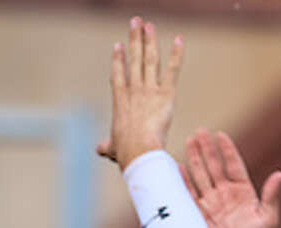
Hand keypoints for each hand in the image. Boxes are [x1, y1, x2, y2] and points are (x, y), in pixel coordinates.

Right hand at [97, 17, 184, 169]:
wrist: (139, 150)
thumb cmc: (125, 153)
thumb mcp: (112, 148)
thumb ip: (107, 146)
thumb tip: (100, 150)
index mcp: (120, 102)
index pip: (118, 76)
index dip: (118, 60)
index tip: (118, 45)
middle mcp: (133, 91)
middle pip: (134, 59)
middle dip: (135, 39)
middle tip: (136, 22)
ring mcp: (149, 90)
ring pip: (149, 59)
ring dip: (150, 40)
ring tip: (149, 25)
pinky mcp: (166, 94)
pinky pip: (172, 71)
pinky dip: (176, 55)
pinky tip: (179, 40)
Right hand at [183, 129, 280, 227]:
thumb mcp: (268, 220)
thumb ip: (271, 197)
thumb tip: (280, 175)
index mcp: (243, 194)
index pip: (233, 166)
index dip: (227, 150)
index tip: (220, 135)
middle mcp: (225, 196)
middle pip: (214, 167)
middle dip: (206, 149)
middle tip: (200, 131)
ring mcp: (210, 205)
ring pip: (200, 176)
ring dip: (194, 159)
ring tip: (189, 141)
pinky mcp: (198, 216)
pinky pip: (188, 194)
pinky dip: (183, 180)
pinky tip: (178, 167)